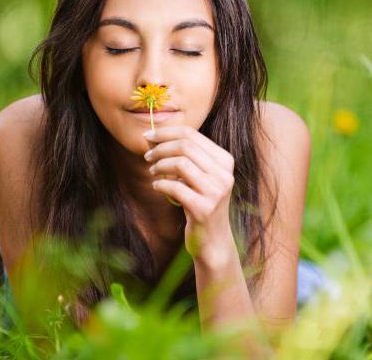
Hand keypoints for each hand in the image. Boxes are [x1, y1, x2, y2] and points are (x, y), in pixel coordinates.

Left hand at [143, 126, 235, 265]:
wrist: (213, 239)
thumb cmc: (200, 202)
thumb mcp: (198, 176)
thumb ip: (183, 156)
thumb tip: (151, 136)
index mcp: (225, 160)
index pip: (191, 134)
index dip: (165, 132)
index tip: (147, 135)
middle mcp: (224, 174)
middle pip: (185, 146)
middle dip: (160, 148)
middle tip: (147, 156)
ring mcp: (216, 191)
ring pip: (180, 163)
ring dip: (160, 165)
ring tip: (152, 171)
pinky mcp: (204, 208)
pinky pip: (175, 187)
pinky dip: (160, 184)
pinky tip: (156, 186)